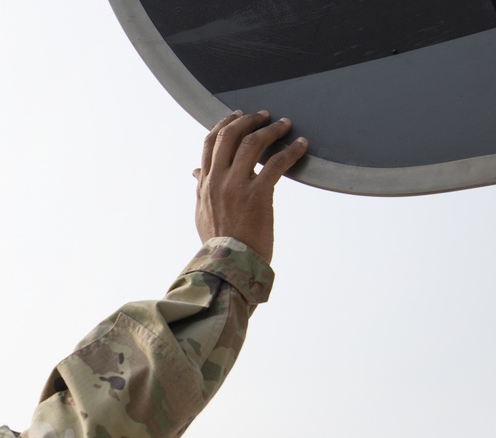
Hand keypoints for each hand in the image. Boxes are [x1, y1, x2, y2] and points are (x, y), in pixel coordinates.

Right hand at [192, 110, 307, 263]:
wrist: (229, 265)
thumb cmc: (219, 241)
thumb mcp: (202, 212)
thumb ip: (200, 188)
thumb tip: (194, 172)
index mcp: (205, 183)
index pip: (210, 142)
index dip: (225, 123)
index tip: (238, 115)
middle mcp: (217, 180)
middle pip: (230, 135)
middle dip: (248, 120)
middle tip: (264, 115)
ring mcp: (236, 186)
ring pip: (252, 144)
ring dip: (271, 129)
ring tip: (284, 124)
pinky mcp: (257, 195)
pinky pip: (276, 164)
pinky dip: (291, 150)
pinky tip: (302, 145)